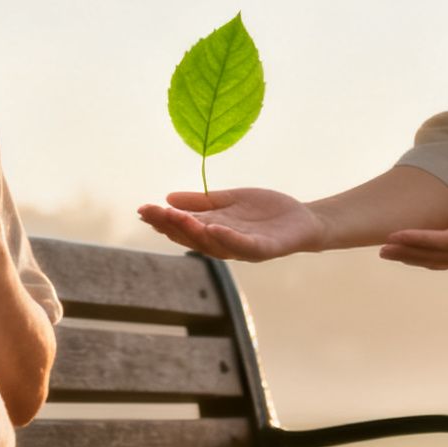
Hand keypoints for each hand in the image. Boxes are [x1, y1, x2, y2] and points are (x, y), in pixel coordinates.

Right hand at [137, 187, 322, 260]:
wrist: (304, 220)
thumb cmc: (267, 211)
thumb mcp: (230, 201)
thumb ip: (202, 202)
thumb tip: (167, 197)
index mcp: (215, 230)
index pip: (184, 226)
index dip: (163, 220)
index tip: (143, 209)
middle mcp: (225, 243)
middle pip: (193, 237)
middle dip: (170, 225)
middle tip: (150, 212)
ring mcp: (244, 248)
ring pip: (214, 243)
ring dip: (193, 231)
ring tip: (175, 217)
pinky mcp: (265, 249)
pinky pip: (244, 247)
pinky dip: (228, 239)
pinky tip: (214, 228)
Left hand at [378, 192, 447, 270]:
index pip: (443, 241)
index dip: (417, 239)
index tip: (394, 236)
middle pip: (436, 256)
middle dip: (407, 253)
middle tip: (380, 249)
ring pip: (439, 262)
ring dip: (414, 258)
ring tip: (389, 253)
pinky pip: (447, 261)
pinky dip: (427, 260)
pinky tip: (414, 256)